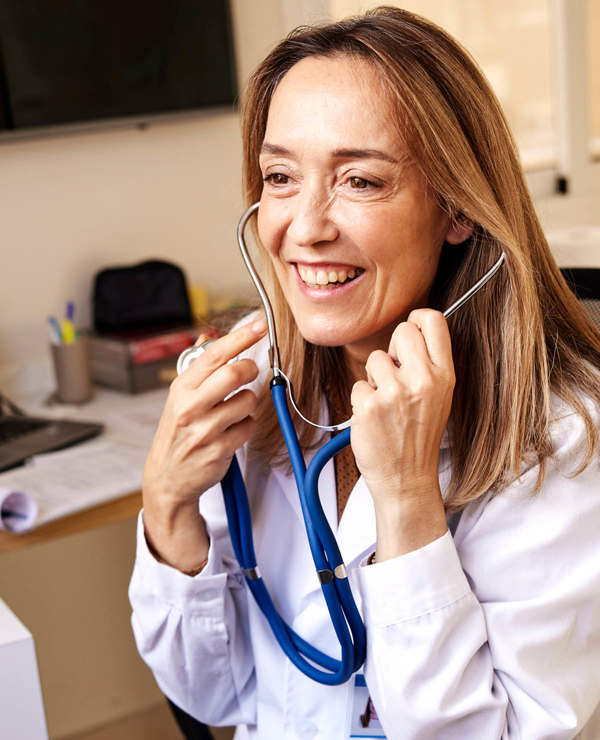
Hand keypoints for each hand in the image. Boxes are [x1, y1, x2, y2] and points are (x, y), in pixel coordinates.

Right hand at [142, 317, 266, 569]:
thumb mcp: (179, 397)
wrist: (168, 477)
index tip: (260, 325)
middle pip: (235, 373)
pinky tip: (232, 431)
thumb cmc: (178, 432)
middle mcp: (191, 406)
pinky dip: (246, 427)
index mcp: (181, 388)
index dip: (241, 336)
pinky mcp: (219, 450)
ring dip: (248, 403)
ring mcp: (205, 429)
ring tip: (234, 411)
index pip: (215, 354)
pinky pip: (249, 427)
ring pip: (248, 400)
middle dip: (250, 369)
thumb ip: (199, 369)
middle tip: (250, 372)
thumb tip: (210, 336)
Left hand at [350, 309, 454, 510]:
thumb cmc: (420, 438)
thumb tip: (409, 331)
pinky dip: (361, 401)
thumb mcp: (439, 398)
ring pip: (374, 359)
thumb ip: (429, 365)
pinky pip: (358, 385)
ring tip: (386, 403)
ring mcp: (394, 393)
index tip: (410, 331)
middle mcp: (422, 380)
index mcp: (444, 376)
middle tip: (395, 374)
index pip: (434, 321)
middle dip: (393, 349)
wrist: (406, 479)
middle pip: (402, 331)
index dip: (418, 319)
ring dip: (375, 379)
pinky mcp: (368, 406)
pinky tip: (374, 418)